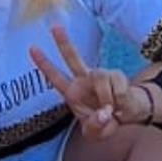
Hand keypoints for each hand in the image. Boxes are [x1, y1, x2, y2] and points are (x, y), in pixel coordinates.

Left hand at [30, 24, 154, 141]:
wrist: (129, 116)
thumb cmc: (107, 123)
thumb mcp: (96, 134)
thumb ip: (95, 127)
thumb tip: (104, 113)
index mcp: (73, 93)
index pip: (55, 77)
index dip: (43, 64)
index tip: (32, 48)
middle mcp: (84, 80)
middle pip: (72, 57)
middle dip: (63, 42)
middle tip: (53, 26)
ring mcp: (101, 76)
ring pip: (100, 75)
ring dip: (106, 96)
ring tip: (111, 110)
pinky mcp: (117, 76)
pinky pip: (117, 85)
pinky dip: (119, 99)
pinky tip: (120, 105)